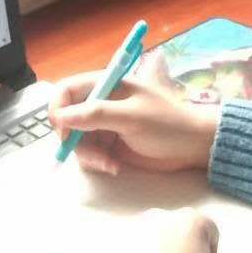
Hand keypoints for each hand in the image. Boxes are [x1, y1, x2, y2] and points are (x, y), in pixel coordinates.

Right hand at [48, 74, 217, 174]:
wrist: (193, 147)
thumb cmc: (167, 125)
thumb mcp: (131, 118)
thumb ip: (96, 115)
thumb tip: (61, 117)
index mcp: (106, 85)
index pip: (66, 90)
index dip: (59, 110)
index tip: (64, 132)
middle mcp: (101, 103)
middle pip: (67, 120)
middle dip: (74, 140)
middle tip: (91, 155)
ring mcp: (104, 125)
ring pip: (76, 141)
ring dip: (88, 156)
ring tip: (109, 164)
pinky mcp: (110, 145)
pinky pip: (89, 155)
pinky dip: (97, 163)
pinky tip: (115, 167)